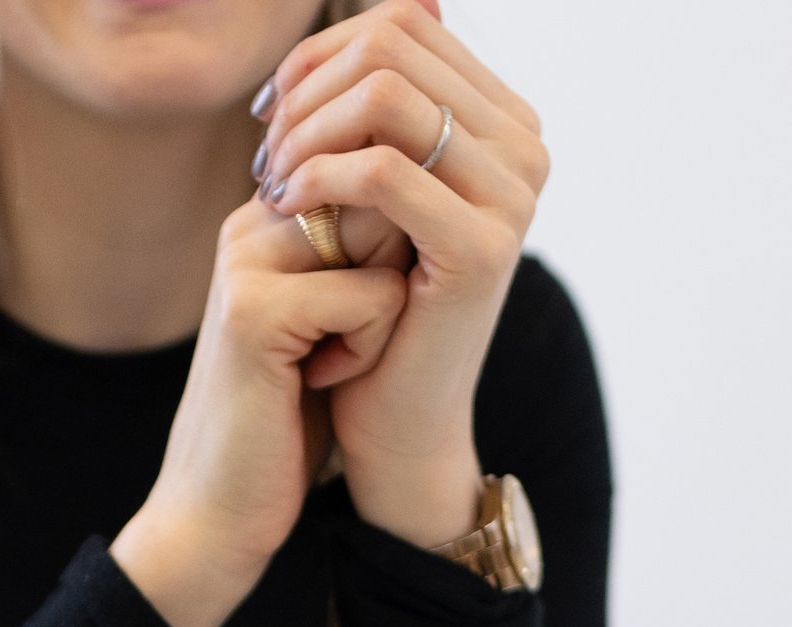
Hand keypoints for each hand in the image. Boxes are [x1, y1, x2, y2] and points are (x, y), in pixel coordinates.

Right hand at [112, 204, 407, 626]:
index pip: (373, 178)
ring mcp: (245, 263)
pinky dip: (367, 350)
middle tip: (339, 344)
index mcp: (266, 221)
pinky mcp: (255, 309)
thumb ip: (361, 254)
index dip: (395, 254)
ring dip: (382, 316)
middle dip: (393, 279)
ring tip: (326, 362)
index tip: (349, 321)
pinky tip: (317, 381)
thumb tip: (431, 203)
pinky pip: (374, 296)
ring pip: (385, 239)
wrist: (220, 506)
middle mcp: (249, 226)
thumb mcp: (331, 321)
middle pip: (384, 201)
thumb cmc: (285, 421)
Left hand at [256, 0, 549, 547]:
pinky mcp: (482, 248)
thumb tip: (351, 30)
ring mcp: (514, 195)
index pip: (403, 23)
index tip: (273, 118)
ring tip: (274, 188)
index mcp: (504, 120)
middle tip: (267, 157)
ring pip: (385, 95)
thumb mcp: (369, 193)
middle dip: (309, 91)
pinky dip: (317, 180)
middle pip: (392, 44)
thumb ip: (369, 113)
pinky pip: (381, 169)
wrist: (398, 421)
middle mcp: (525, 145)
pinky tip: (287, 210)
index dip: (320, 57)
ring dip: (307, 133)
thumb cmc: (372, 306)